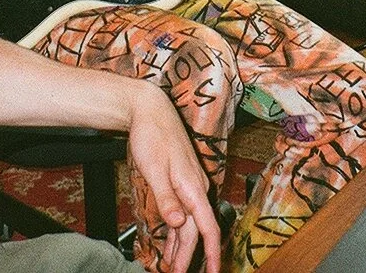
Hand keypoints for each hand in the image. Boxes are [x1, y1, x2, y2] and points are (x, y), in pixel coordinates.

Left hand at [125, 86, 220, 272]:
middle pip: (196, 230)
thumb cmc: (152, 135)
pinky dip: (177, 231)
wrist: (150, 109)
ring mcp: (189, 184)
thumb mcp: (154, 169)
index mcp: (193, 186)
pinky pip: (183, 212)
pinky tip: (171, 242)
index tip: (215, 272)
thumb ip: (166, 198)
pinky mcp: (181, 181)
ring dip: (182, 246)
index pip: (207, 227)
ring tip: (172, 267)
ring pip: (189, 223)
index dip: (211, 252)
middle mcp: (196, 188)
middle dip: (188, 257)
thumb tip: (179, 223)